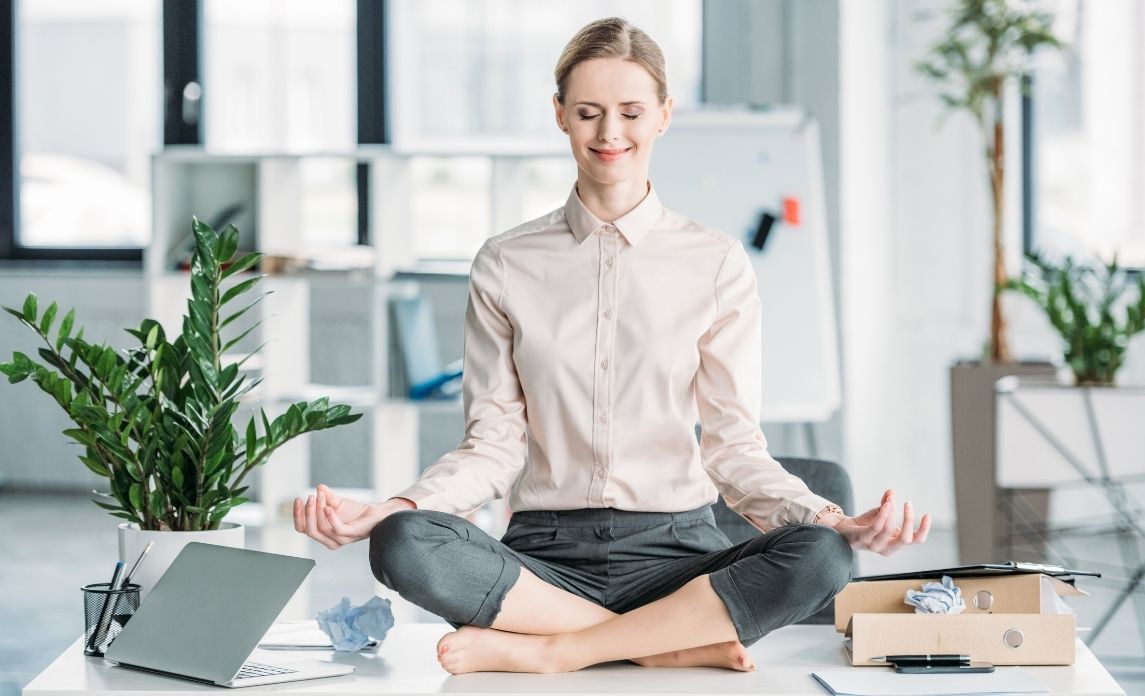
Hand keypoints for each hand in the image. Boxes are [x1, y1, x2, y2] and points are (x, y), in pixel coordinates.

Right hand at [292, 484, 414, 549]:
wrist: (375, 514)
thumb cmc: (355, 511)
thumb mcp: (336, 502)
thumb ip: (325, 496)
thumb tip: (318, 487)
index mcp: (322, 533)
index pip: (302, 528)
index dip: (297, 514)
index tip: (298, 499)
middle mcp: (329, 540)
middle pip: (309, 530)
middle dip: (306, 512)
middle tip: (310, 497)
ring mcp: (340, 539)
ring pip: (321, 529)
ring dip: (318, 511)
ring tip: (320, 497)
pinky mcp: (351, 535)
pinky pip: (336, 530)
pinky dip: (330, 518)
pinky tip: (328, 506)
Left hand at [818, 489, 930, 555]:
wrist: (844, 530)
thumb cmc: (866, 524)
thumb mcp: (881, 514)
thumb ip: (888, 504)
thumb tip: (891, 491)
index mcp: (896, 544)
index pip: (916, 541)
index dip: (924, 529)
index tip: (927, 514)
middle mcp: (887, 548)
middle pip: (906, 539)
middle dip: (909, 520)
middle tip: (908, 503)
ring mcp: (875, 546)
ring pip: (889, 530)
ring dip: (892, 512)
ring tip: (891, 500)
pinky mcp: (863, 539)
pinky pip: (877, 527)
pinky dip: (883, 514)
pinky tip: (886, 503)